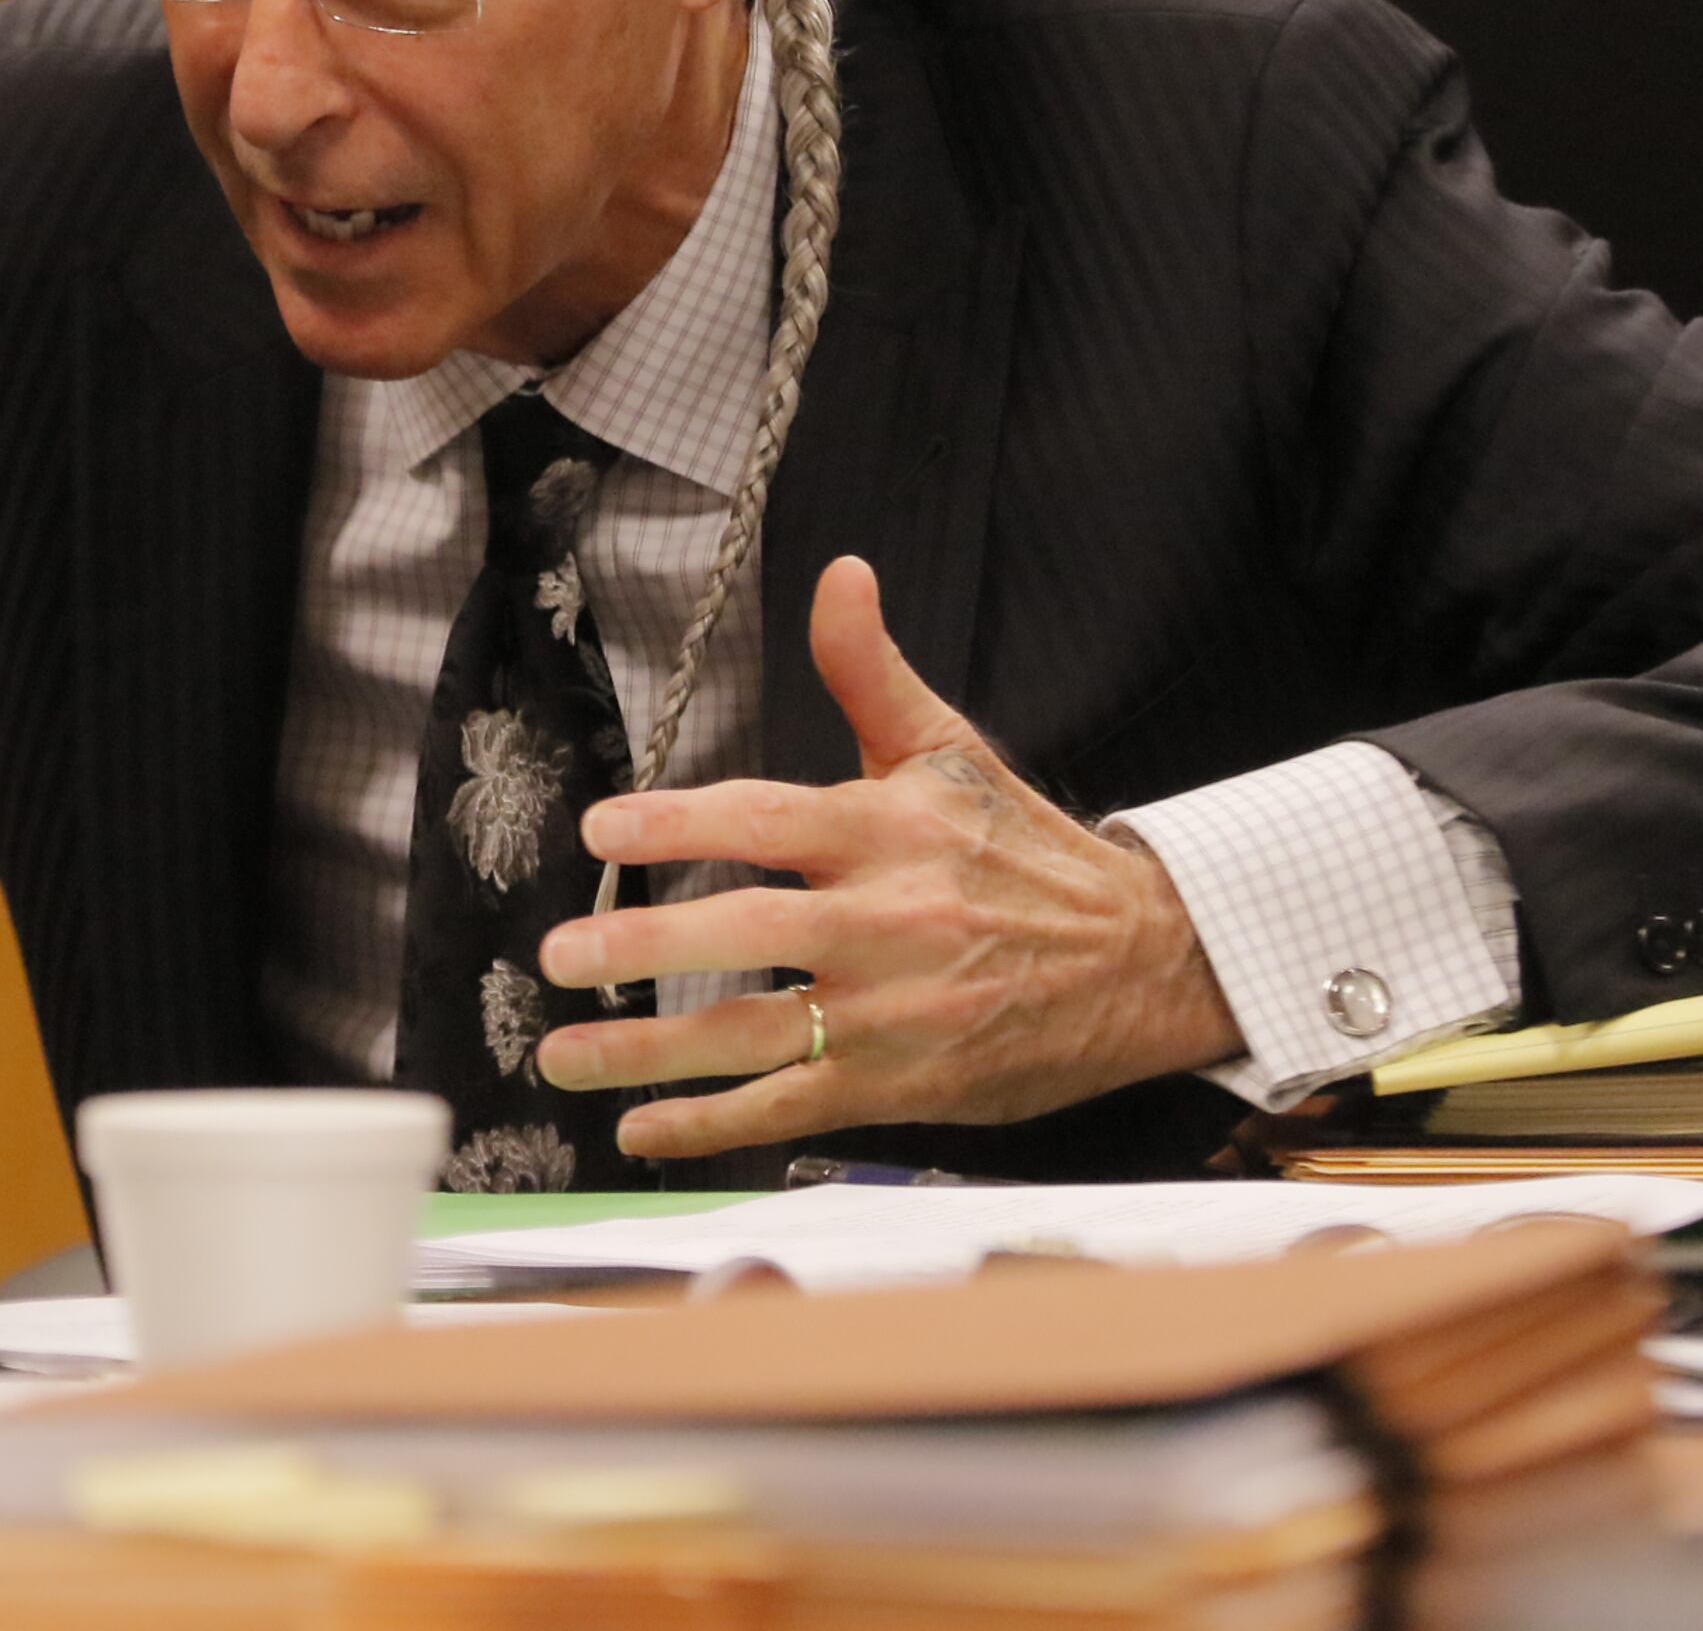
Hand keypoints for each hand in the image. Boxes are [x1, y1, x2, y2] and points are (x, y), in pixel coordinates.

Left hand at [529, 555, 1242, 1156]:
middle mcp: (889, 921)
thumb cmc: (1028, 854)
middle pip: (753, 934)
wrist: (1143, 963)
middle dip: (648, 946)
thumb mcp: (951, 749)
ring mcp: (894, 1013)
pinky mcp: (903, 1086)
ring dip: (651, 1052)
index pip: (770, 819)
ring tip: (562, 1055)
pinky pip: (793, 1106)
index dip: (682, 822)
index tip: (603, 826)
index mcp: (891, 830)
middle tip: (559, 953)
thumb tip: (840, 574)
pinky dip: (714, 1125)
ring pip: (757, 1035)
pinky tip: (642, 1130)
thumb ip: (870, 670)